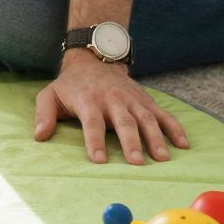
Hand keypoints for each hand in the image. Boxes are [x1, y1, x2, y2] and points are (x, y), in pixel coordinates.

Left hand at [34, 53, 189, 164]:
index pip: (92, 123)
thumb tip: (40, 136)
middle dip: (131, 142)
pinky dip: (175, 128)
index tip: (99, 161)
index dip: (95, 142)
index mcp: (88, 101)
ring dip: (155, 138)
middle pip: (124, 122)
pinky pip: (163, 114)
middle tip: (136, 163)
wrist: (94, 59)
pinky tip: (183, 144)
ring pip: (146, 119)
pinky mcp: (146, 100)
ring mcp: (132, 99)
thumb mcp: (50, 95)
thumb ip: (43, 114)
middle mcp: (113, 99)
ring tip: (162, 158)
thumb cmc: (70, 85)